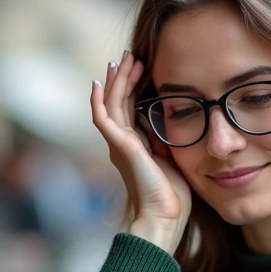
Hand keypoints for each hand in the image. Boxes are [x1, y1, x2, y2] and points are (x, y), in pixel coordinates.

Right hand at [91, 52, 191, 254]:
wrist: (164, 217)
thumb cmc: (171, 196)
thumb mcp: (172, 158)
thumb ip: (166, 139)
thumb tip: (172, 120)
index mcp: (135, 146)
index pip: (130, 109)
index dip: (133, 87)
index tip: (140, 67)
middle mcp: (122, 144)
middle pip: (118, 102)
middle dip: (124, 77)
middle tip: (129, 55)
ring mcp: (118, 145)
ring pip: (111, 104)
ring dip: (117, 80)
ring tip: (124, 59)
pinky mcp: (119, 147)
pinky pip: (102, 119)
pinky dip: (98, 101)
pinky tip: (98, 84)